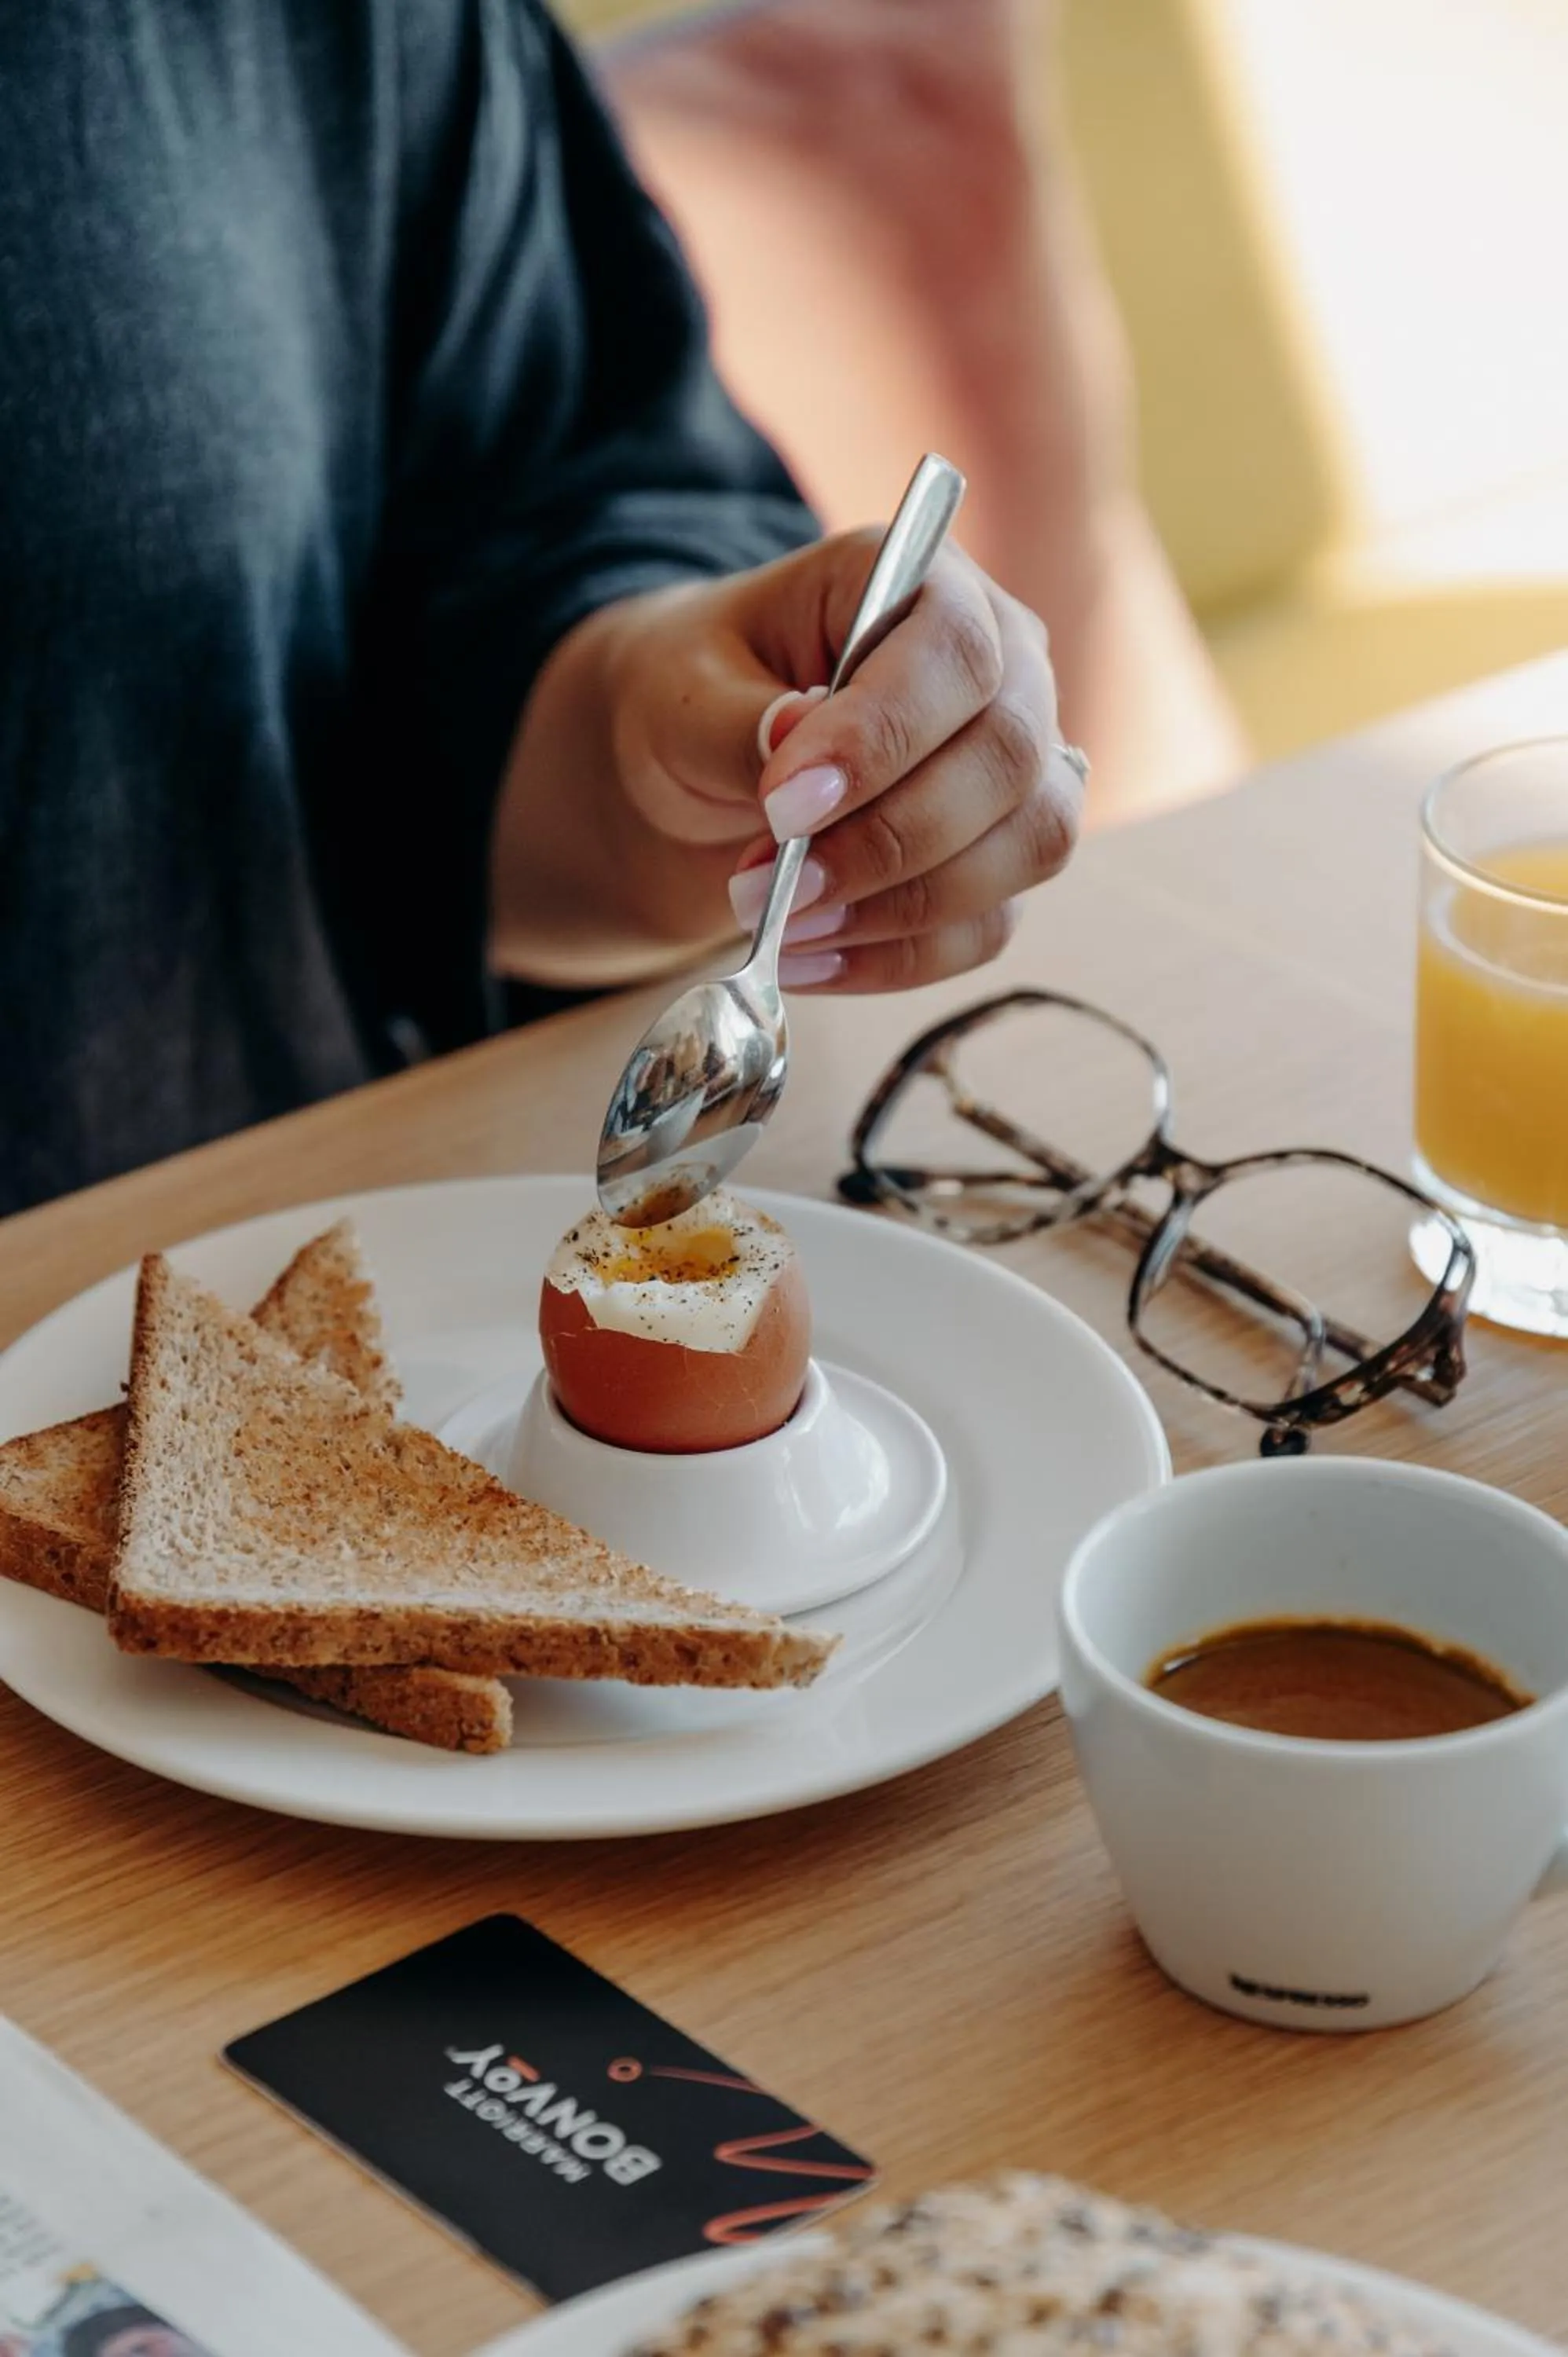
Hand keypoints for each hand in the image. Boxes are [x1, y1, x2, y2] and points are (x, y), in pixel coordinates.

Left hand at [607, 528, 1084, 990]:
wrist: (698, 760)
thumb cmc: (696, 698)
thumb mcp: (679, 694)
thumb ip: (735, 720)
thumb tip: (798, 739)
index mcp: (920, 581)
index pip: (957, 650)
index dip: (883, 737)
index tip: (784, 806)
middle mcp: (1003, 662)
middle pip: (1010, 757)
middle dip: (889, 841)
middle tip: (771, 889)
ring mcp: (1021, 763)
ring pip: (1028, 846)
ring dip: (902, 907)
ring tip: (784, 926)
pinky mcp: (1003, 854)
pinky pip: (990, 925)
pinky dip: (899, 958)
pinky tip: (808, 960)